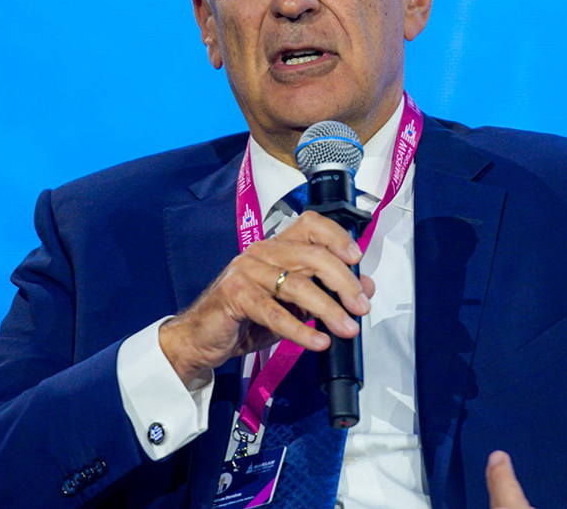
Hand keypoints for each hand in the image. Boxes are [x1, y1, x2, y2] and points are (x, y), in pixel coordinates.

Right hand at [158, 211, 374, 384]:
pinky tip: (319, 341)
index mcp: (277, 247)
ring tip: (347, 328)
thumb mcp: (294, 305)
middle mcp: (262, 252)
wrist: (201, 338)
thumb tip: (365, 288)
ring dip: (328, 309)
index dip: (336, 236)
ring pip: (297, 285)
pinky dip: (301, 330)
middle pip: (313, 256)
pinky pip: (275, 314)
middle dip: (344, 282)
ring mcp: (247, 271)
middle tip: (361, 307)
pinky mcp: (236, 295)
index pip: (311, 225)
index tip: (357, 258)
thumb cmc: (247, 317)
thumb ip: (326, 293)